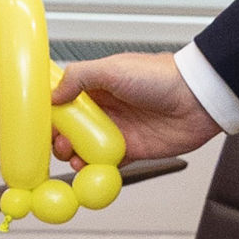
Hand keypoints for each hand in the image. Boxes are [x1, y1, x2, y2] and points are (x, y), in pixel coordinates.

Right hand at [51, 50, 223, 164]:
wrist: (197, 99)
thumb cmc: (161, 77)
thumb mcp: (113, 69)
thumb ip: (80, 77)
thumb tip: (54, 93)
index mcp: (98, 86)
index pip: (65, 100)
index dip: (51, 113)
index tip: (41, 124)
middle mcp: (105, 108)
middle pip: (71, 128)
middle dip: (59, 138)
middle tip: (59, 143)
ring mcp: (118, 130)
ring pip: (85, 148)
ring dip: (74, 155)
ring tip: (73, 157)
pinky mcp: (132, 150)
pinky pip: (107, 164)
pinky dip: (94, 169)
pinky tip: (89, 168)